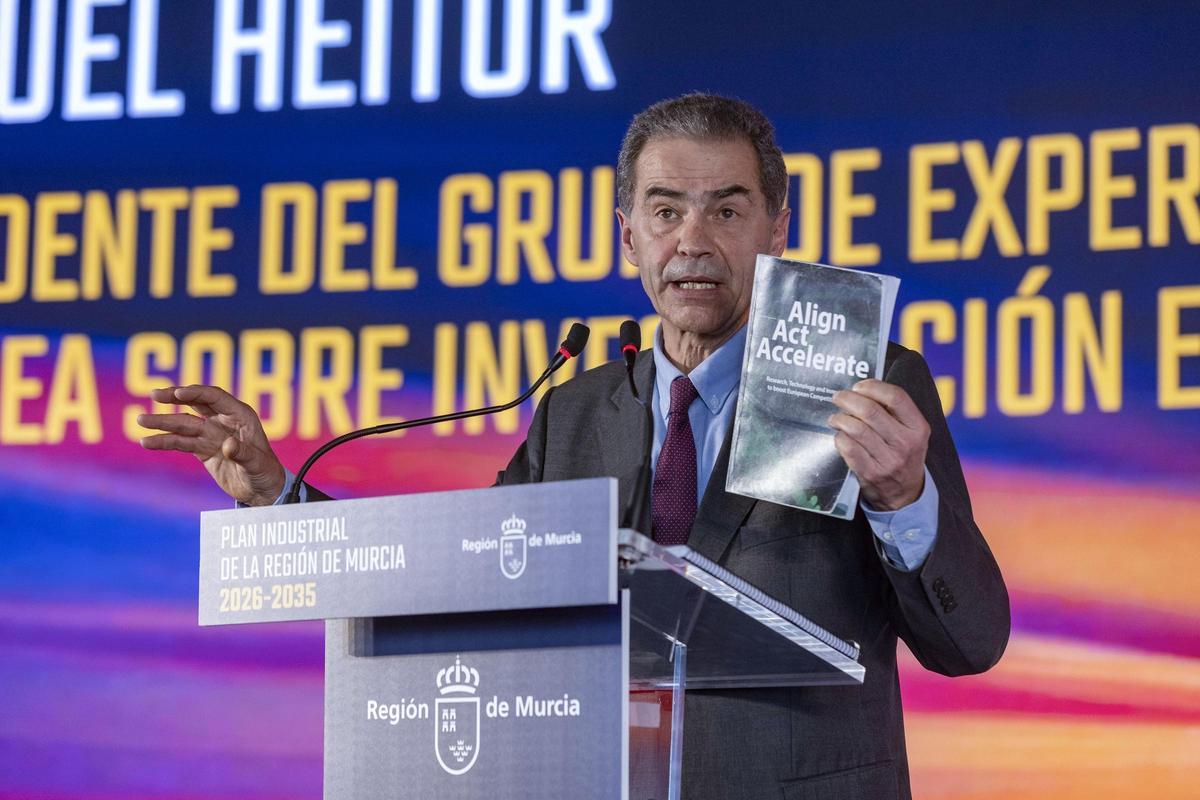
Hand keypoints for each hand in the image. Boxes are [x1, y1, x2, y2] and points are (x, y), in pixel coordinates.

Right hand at [138, 385, 286, 505]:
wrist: (263, 491)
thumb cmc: (266, 473)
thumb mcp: (257, 464)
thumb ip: (243, 454)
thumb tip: (227, 446)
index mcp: (241, 416)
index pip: (215, 398)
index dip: (196, 393)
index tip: (177, 393)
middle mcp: (224, 421)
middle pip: (196, 403)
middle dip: (174, 397)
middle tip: (154, 395)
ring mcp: (212, 434)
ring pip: (184, 423)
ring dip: (163, 422)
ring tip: (141, 420)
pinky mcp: (203, 449)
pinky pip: (181, 442)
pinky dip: (164, 442)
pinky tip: (147, 442)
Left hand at [828, 379, 929, 510]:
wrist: (906, 495)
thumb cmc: (904, 455)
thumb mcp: (912, 433)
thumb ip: (895, 412)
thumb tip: (864, 390)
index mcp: (918, 428)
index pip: (896, 397)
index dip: (873, 387)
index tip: (859, 386)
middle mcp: (905, 443)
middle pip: (871, 411)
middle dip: (849, 399)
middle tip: (838, 397)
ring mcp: (888, 460)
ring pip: (856, 429)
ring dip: (840, 418)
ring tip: (835, 417)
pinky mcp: (871, 473)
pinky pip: (848, 448)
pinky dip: (840, 438)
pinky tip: (839, 435)